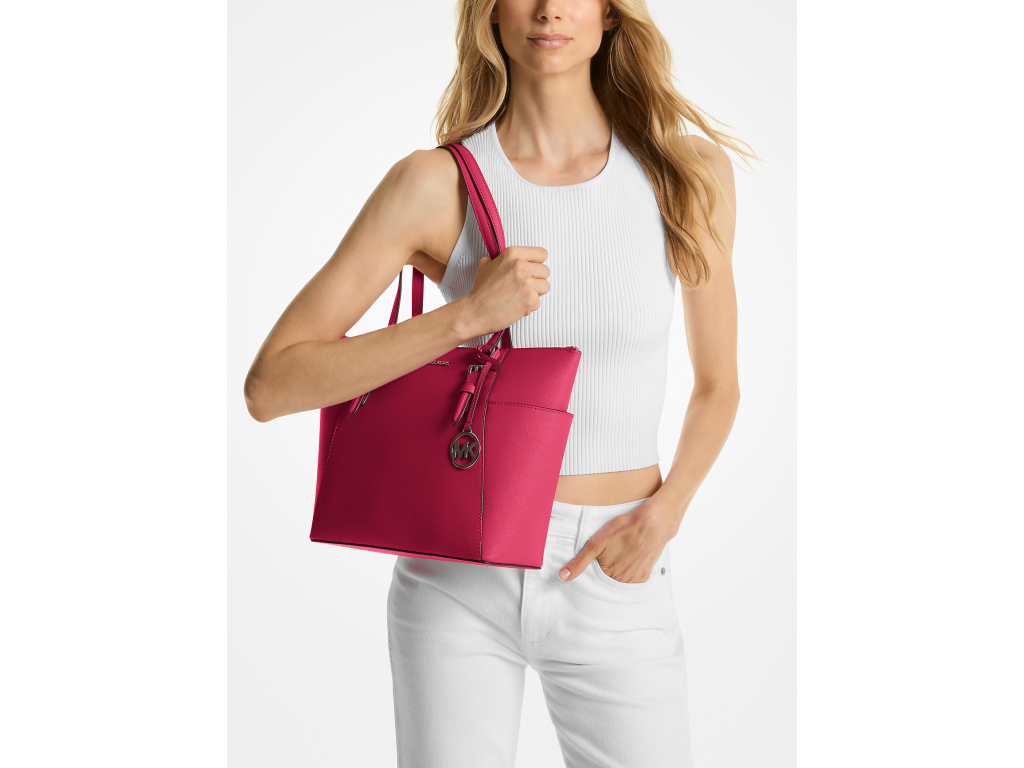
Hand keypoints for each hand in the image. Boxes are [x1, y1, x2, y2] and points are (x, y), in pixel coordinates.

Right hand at [458, 246, 549, 338]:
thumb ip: (502, 258)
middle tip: (524, 285)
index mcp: (513, 254)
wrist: (475, 312)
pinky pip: (539, 301)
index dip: (537, 262)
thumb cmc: (481, 290)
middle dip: (537, 279)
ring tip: (521, 295)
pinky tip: (517, 305)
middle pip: (545, 271)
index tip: (532, 268)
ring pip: (546, 286)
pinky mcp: (530, 300)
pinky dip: (529, 305)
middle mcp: (522, 267)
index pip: (541, 254)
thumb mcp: (486, 264)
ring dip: (536, 292)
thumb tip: (511, 258)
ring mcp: (527, 284)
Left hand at [557, 496, 680, 583]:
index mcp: (608, 575)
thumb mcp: (597, 543)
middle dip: (607, 568)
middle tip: (612, 551)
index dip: (594, 567)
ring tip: (621, 551)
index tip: (598, 557)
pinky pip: (634, 575)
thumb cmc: (625, 528)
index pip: (595, 579)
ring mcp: (636, 578)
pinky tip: (631, 554)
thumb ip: (580, 561)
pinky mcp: (647, 573)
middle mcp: (623, 581)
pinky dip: (630, 567)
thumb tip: (563, 576)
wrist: (654, 521)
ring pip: (621, 577)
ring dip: (619, 568)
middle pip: (609, 579)